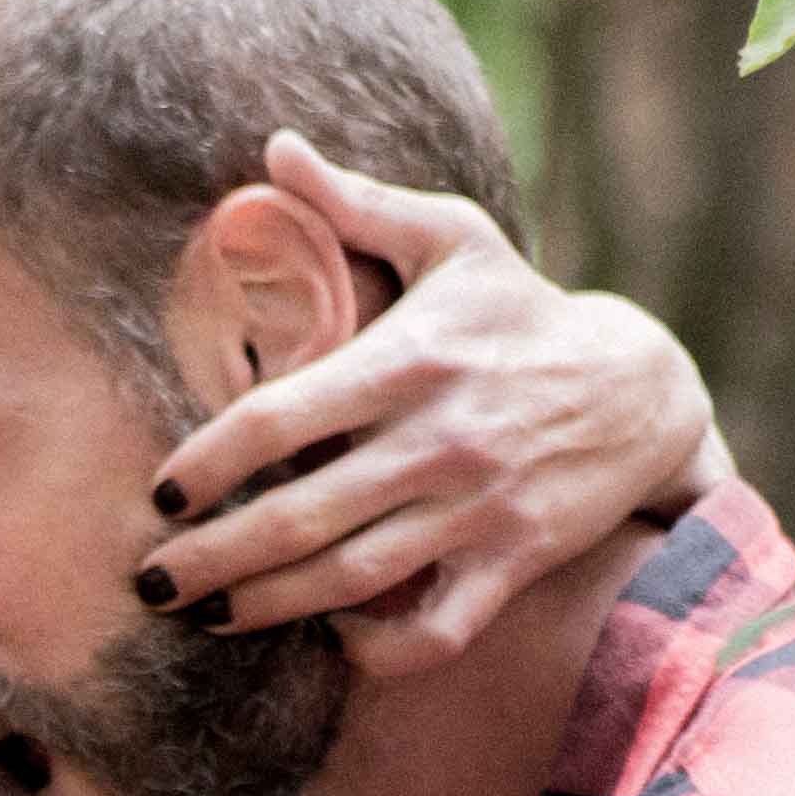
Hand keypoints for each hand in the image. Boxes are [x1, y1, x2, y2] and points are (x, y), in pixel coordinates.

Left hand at [138, 133, 725, 678]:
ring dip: (272, 608)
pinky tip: (332, 637)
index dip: (208, 463)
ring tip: (209, 616)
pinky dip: (380, 648)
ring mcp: (477, 509)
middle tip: (152, 580)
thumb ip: (358, 203)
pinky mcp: (513, 562)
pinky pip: (436, 630)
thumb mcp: (453, 239)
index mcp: (409, 361)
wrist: (642, 388)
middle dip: (214, 558)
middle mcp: (438, 441)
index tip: (160, 494)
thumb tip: (275, 147)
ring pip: (355, 580)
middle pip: (301, 516)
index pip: (281, 419)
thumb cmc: (522, 310)